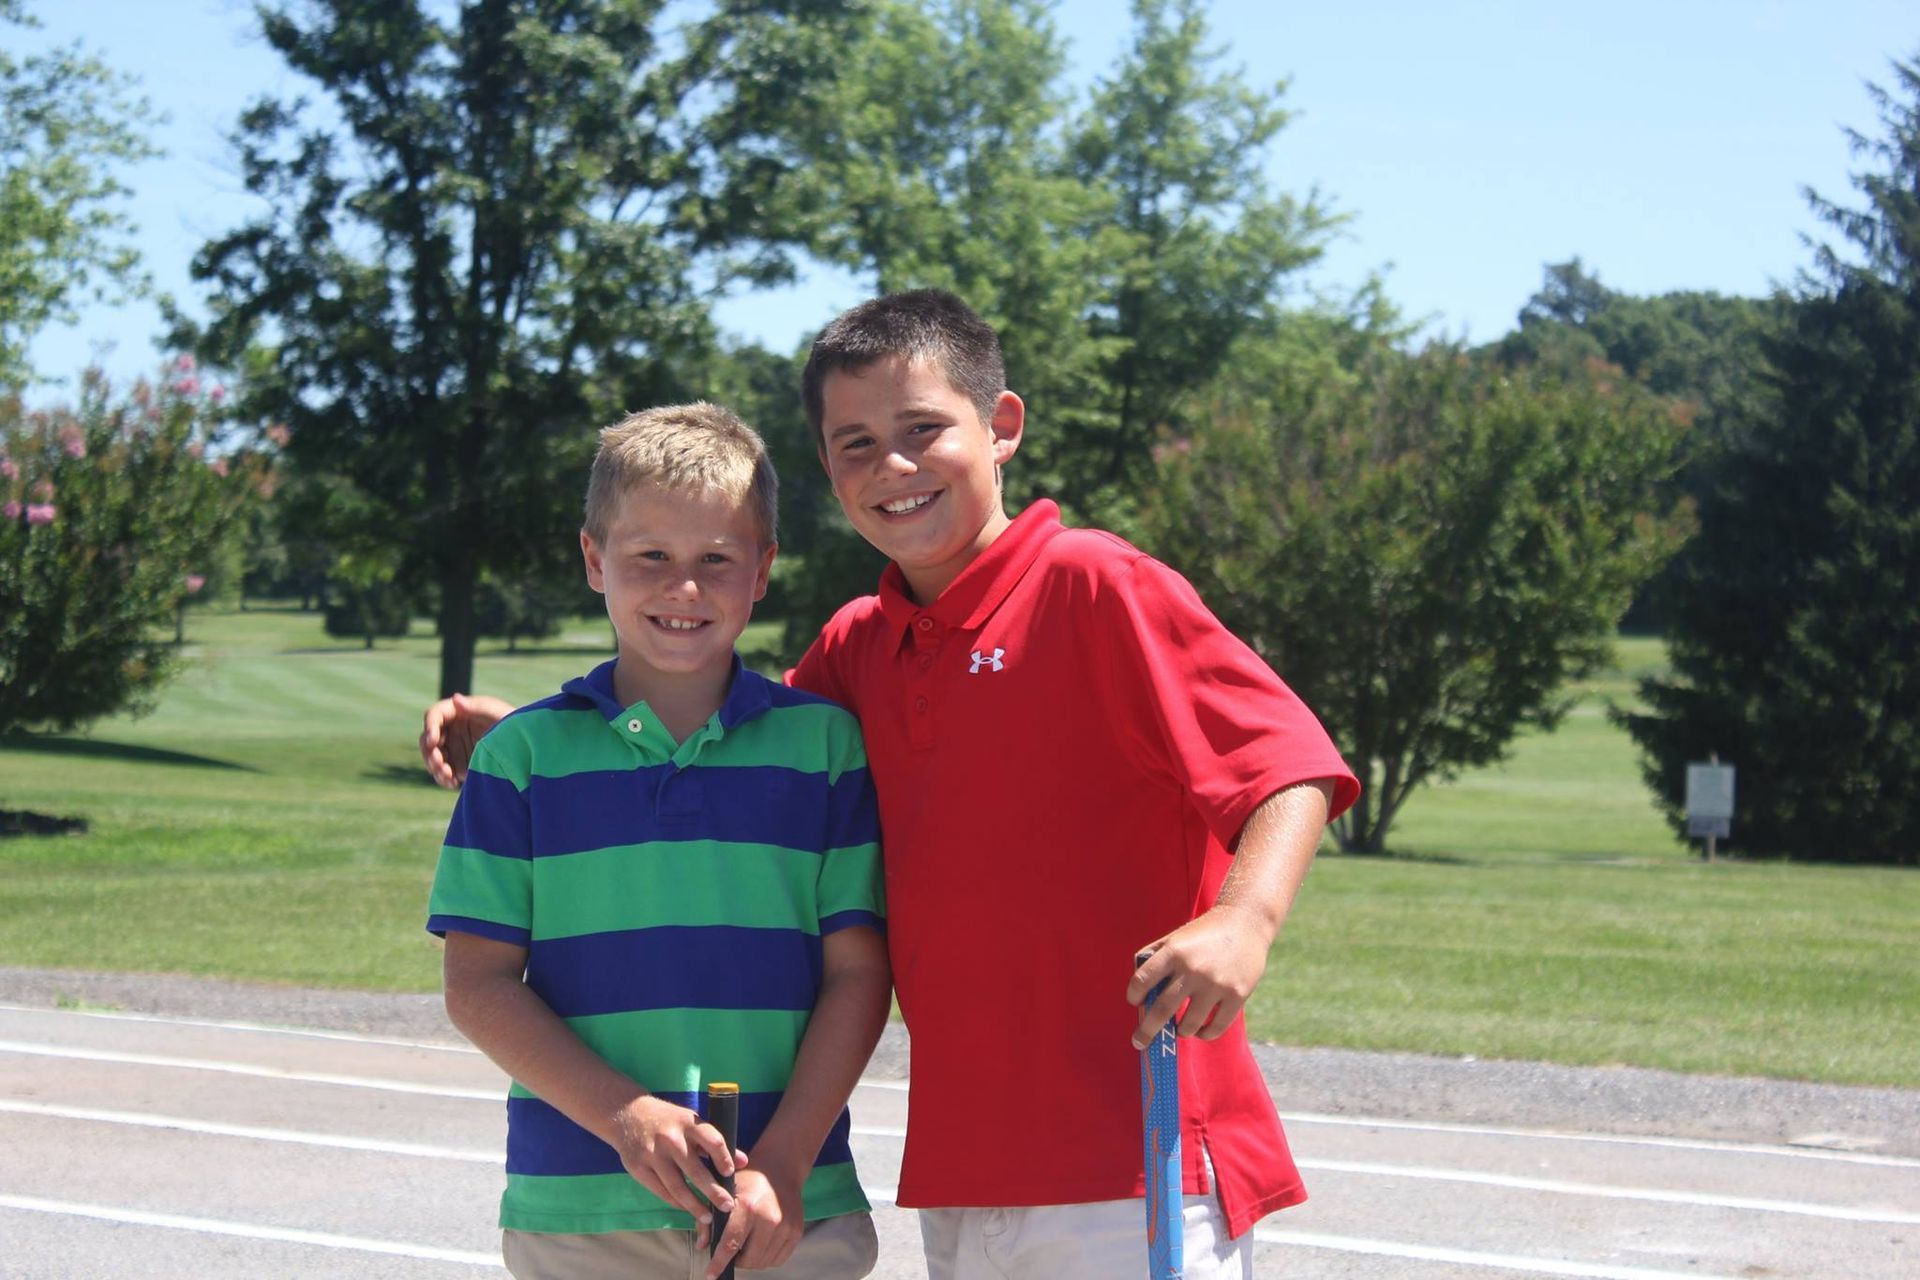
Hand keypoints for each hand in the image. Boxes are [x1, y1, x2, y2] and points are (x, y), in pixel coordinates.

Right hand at [419, 692, 509, 787]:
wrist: (525, 746)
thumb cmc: (513, 723)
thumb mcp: (496, 713)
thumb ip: (476, 707)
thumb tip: (455, 698)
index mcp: (458, 711)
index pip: (434, 715)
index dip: (430, 727)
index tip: (434, 741)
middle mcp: (451, 728)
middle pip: (427, 739)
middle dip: (430, 753)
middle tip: (442, 766)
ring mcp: (453, 746)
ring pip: (432, 757)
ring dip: (435, 768)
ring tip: (448, 778)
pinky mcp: (457, 763)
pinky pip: (442, 771)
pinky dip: (444, 778)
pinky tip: (453, 784)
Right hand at [607, 1095, 739, 1231]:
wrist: (627, 1113)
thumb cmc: (669, 1121)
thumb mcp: (692, 1123)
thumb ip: (716, 1143)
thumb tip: (743, 1162)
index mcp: (688, 1123)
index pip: (712, 1141)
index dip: (723, 1158)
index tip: (730, 1174)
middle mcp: (670, 1138)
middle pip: (695, 1170)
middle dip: (713, 1192)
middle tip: (727, 1206)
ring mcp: (652, 1154)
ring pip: (677, 1186)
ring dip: (694, 1205)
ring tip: (707, 1217)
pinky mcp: (638, 1168)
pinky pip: (661, 1191)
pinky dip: (676, 1202)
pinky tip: (687, 1208)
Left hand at [706, 1162, 803, 1275]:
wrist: (780, 1169)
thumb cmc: (747, 1181)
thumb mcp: (724, 1193)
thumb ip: (709, 1219)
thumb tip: (702, 1246)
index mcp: (747, 1206)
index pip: (730, 1244)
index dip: (718, 1263)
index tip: (710, 1276)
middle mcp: (769, 1218)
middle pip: (748, 1260)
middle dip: (736, 1260)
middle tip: (732, 1250)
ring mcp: (785, 1226)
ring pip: (762, 1263)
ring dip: (751, 1260)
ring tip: (746, 1245)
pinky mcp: (796, 1232)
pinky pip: (777, 1259)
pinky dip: (766, 1258)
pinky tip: (761, 1244)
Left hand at [1127, 904, 1272, 1047]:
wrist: (1245, 923)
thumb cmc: (1203, 933)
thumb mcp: (1175, 937)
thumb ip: (1154, 957)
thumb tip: (1137, 988)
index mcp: (1174, 952)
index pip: (1143, 980)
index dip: (1134, 994)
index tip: (1134, 1002)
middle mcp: (1193, 969)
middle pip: (1162, 1009)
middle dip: (1146, 1031)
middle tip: (1138, 1042)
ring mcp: (1216, 984)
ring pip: (1189, 1024)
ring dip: (1180, 1031)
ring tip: (1179, 1029)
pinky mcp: (1237, 995)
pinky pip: (1216, 1027)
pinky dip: (1205, 1034)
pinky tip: (1200, 1032)